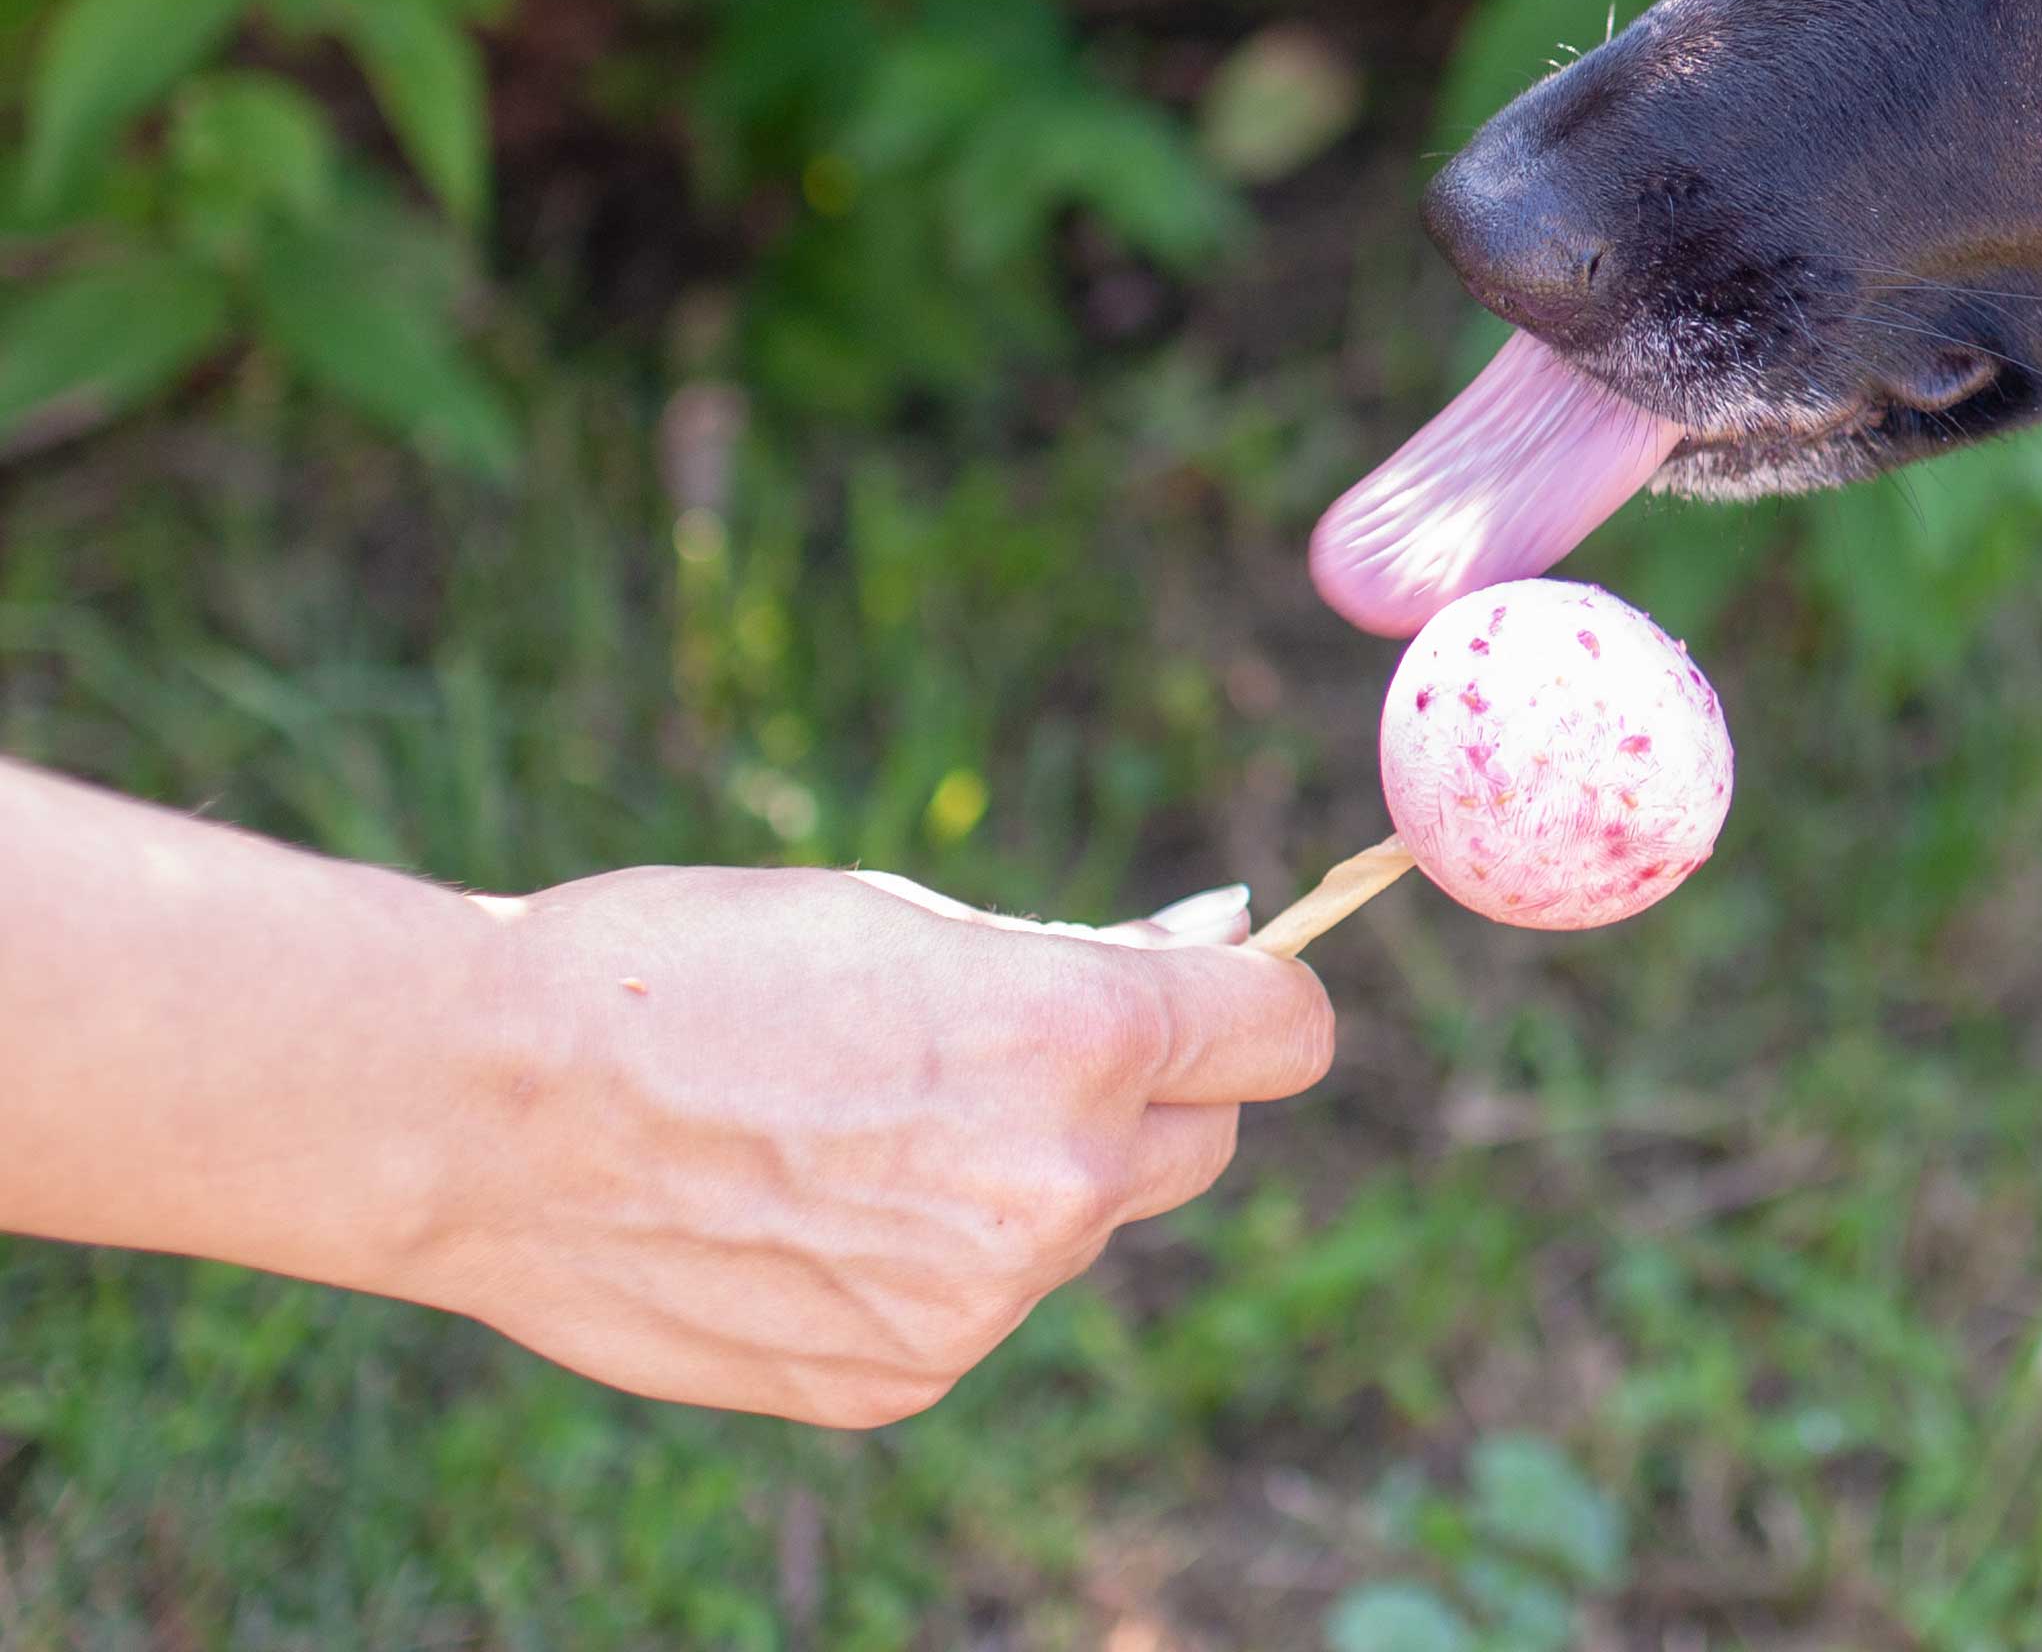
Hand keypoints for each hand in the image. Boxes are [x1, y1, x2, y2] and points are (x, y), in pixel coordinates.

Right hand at [396, 866, 1333, 1427]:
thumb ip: (1074, 972)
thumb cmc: (698, 970)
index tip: (1217, 997)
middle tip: (1018, 1059)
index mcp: (1079, 1037)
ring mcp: (982, 1302)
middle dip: (1145, 1100)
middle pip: (1202, 1144)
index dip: (1251, 1007)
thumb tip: (1197, 959)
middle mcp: (1056, 1184)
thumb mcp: (915, 924)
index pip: (1284, 1034)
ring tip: (866, 1132)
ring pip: (1081, 1231)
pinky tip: (810, 1214)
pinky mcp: (902, 1382)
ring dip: (1027, 1184)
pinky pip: (977, 1310)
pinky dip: (930, 1265)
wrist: (492, 1111)